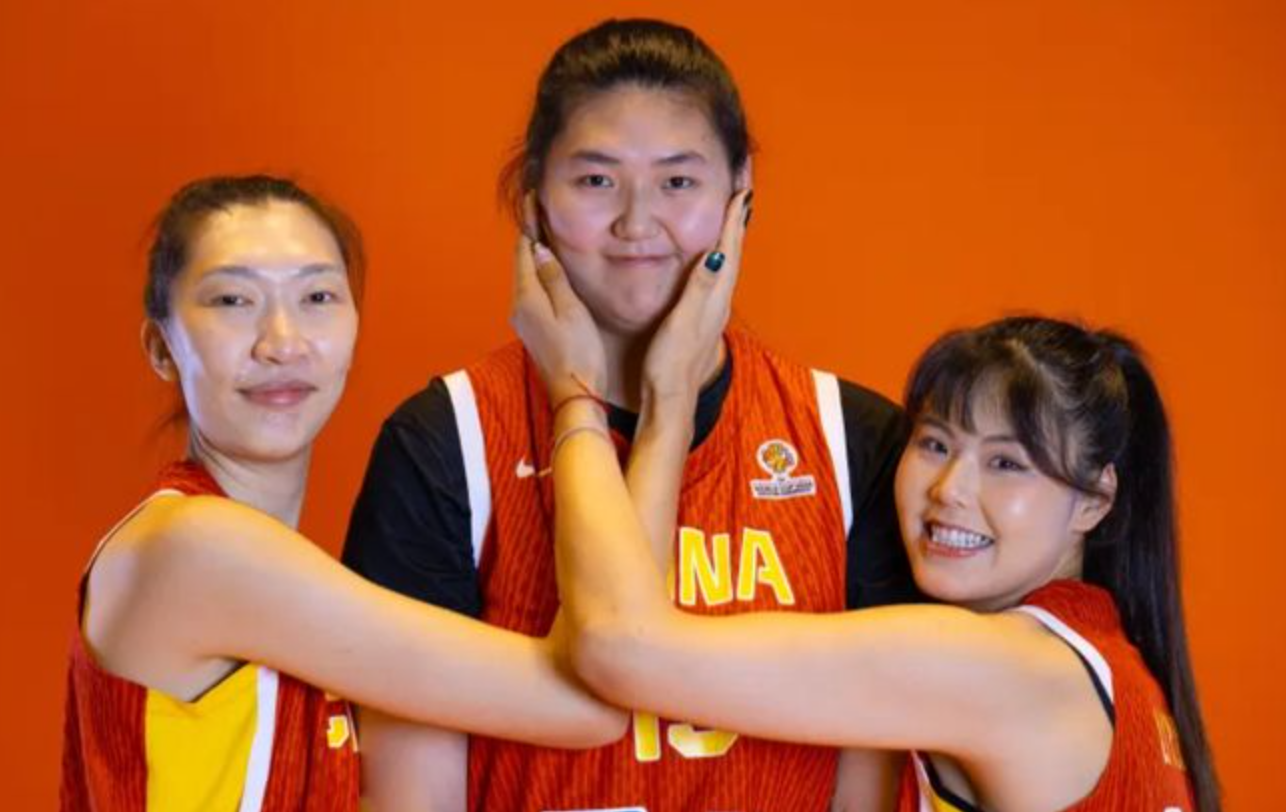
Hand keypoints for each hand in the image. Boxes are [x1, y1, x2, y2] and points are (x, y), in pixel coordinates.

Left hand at [510, 195, 606, 404]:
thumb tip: (540, 249)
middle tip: (540, 208)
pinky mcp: (534, 330)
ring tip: (547, 231)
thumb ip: (554, 278)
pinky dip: (541, 275)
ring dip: (536, 255)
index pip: (524, 250)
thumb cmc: (579, 355)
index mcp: (528, 298)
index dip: (530, 223)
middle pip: (523, 262)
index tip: (533, 199)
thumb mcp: (571, 310)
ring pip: (528, 277)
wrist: (575, 395)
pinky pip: (534, 292)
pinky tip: (552, 270)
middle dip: (531, 235)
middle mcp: (520, 307)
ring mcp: (525, 321)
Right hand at [641, 189, 751, 410]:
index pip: (729, 248)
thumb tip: (718, 254)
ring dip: (731, 235)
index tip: (743, 188)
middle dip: (738, 219)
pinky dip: (719, 255)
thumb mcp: (683, 323)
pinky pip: (716, 275)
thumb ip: (699, 288)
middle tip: (744, 189)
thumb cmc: (672, 364)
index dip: (735, 218)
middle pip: (734, 250)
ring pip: (727, 262)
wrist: (670, 399)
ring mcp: (712, 309)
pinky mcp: (702, 317)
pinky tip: (713, 256)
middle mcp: (719, 300)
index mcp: (714, 297)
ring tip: (734, 213)